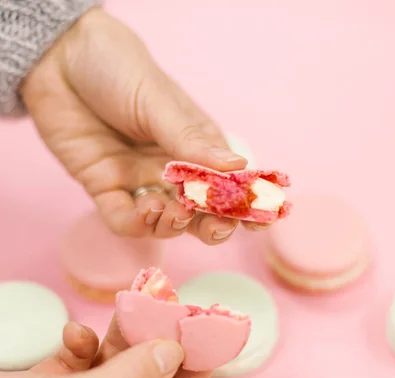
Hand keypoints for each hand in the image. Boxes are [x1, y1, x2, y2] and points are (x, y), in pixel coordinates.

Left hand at [20, 8, 258, 244]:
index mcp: (194, 144)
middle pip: (199, 213)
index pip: (226, 183)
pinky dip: (136, 223)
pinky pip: (123, 220)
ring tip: (168, 209)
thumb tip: (238, 168)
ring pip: (164, 222)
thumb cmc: (116, 68)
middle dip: (212, 226)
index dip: (244, 206)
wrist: (58, 57)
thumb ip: (191, 140)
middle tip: (216, 226)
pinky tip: (142, 209)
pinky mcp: (104, 188)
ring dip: (173, 225)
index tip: (258, 220)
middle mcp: (170, 168)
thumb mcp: (157, 101)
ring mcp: (137, 180)